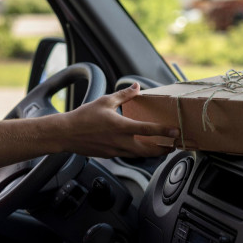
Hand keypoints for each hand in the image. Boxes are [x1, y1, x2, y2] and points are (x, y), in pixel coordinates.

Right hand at [64, 83, 178, 158]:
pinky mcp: (110, 155)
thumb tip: (136, 87)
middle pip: (148, 150)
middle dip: (163, 150)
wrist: (66, 134)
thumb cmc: (84, 117)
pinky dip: (136, 153)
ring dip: (151, 153)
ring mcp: (115, 150)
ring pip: (139, 155)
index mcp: (121, 126)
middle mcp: (121, 141)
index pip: (148, 130)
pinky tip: (138, 148)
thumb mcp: (105, 101)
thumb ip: (123, 95)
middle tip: (172, 146)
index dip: (164, 131)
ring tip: (160, 149)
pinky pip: (127, 155)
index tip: (175, 132)